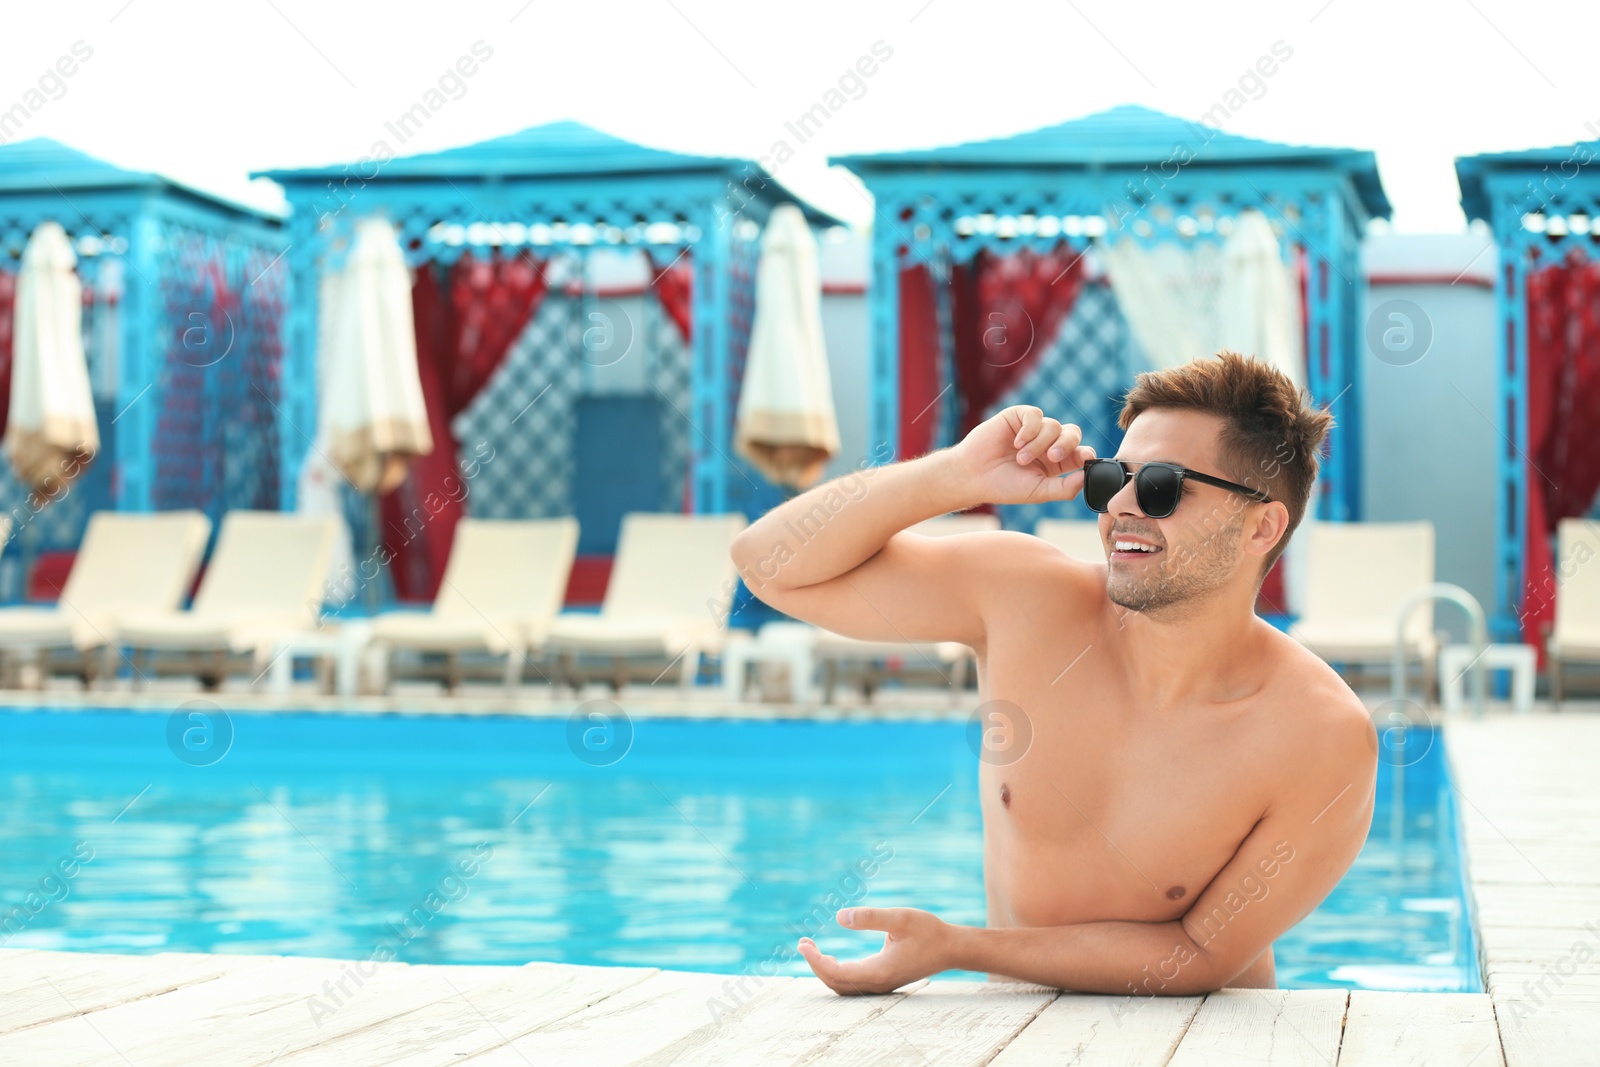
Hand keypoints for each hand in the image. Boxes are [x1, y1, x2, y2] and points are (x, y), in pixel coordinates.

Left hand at [796, 906, 952, 994]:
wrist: (952, 948)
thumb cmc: (929, 931)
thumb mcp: (900, 918)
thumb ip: (870, 917)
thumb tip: (840, 917)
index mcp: (879, 971)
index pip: (836, 973)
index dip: (816, 961)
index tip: (803, 944)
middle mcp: (878, 983)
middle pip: (836, 983)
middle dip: (815, 965)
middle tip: (802, 944)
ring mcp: (881, 984)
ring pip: (844, 986)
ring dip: (825, 969)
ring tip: (812, 949)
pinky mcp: (884, 979)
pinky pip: (853, 983)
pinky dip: (837, 972)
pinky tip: (831, 957)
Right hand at [948, 405, 1095, 506]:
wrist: (974, 476)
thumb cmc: (1004, 486)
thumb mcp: (1039, 492)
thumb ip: (1065, 487)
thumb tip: (1087, 476)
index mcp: (1056, 463)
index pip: (1080, 452)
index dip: (1086, 453)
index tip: (1084, 458)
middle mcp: (1048, 444)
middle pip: (1072, 433)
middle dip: (1066, 444)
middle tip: (1052, 457)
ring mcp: (1034, 429)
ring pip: (1053, 426)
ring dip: (1039, 444)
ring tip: (1021, 458)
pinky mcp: (1019, 417)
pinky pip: (1035, 415)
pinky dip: (1029, 429)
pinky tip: (1017, 442)